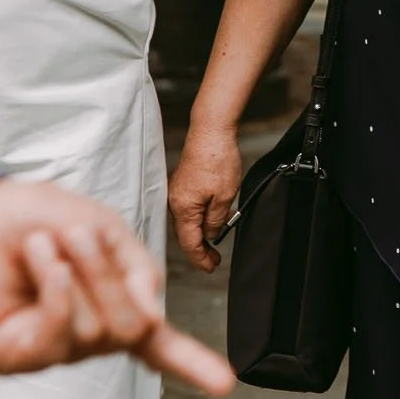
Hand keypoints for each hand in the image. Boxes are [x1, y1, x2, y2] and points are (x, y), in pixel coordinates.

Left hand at [0, 178, 232, 395]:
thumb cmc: (34, 219)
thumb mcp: (103, 229)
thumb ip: (137, 269)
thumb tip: (152, 320)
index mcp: (112, 304)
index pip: (158, 345)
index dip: (195, 364)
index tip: (227, 384)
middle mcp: (86, 335)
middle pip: (135, 327)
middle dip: (114, 276)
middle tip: (82, 234)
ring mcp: (51, 350)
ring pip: (100, 329)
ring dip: (80, 272)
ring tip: (50, 241)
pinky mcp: (15, 358)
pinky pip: (59, 332)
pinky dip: (57, 288)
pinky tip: (41, 260)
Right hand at [169, 121, 245, 274]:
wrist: (211, 130)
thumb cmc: (217, 159)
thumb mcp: (224, 196)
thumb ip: (216, 221)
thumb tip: (210, 235)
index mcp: (183, 208)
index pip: (189, 243)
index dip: (200, 259)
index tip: (211, 267)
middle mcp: (175, 202)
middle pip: (185, 235)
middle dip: (200, 250)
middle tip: (214, 261)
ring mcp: (177, 193)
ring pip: (187, 222)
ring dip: (199, 235)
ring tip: (214, 246)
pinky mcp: (183, 184)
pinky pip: (188, 209)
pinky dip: (197, 220)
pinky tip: (209, 222)